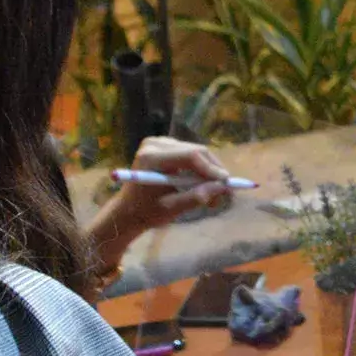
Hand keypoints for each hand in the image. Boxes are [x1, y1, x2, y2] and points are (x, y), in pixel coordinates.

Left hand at [89, 137, 231, 259]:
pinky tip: (203, 186)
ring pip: (196, 152)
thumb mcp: (171, 209)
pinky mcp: (164, 145)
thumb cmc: (146, 212)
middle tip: (226, 193)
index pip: (190, 156)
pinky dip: (200, 169)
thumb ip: (196, 197)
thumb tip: (221, 189)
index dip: (212, 169)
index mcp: (152, 158)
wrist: (128, 210)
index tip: (228, 184)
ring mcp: (158, 142)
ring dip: (209, 172)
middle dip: (214, 172)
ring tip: (214, 195)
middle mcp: (154, 144)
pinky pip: (190, 154)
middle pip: (196, 151)